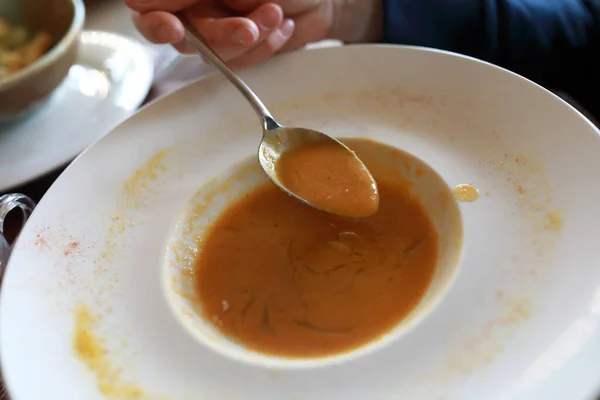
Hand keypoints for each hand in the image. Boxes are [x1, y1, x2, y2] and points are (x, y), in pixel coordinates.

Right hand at [125, 0, 382, 68]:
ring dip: (250, 39)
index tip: (171, 27)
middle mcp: (194, 6)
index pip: (146, 5)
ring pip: (213, 55)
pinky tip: (283, 28)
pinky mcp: (239, 51)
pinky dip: (265, 48)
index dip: (153, 18)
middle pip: (183, 36)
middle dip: (220, 34)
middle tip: (250, 26)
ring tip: (277, 14)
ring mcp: (216, 29)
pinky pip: (240, 65)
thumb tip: (141, 1)